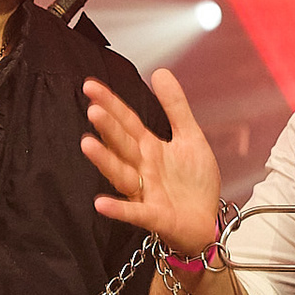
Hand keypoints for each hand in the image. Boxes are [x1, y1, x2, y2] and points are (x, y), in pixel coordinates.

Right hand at [82, 70, 221, 252]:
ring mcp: (145, 193)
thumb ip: (175, 107)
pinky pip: (134, 212)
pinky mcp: (153, 216)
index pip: (128, 122)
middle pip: (123, 145)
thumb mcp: (190, 138)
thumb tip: (161, 72)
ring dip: (105, 161)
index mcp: (150, 148)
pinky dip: (118, 209)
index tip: (91, 85)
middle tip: (94, 109)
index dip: (112, 103)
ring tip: (88, 145)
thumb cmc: (194, 184)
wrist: (206, 222)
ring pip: (121, 174)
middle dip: (109, 128)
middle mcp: (142, 168)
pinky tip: (101, 203)